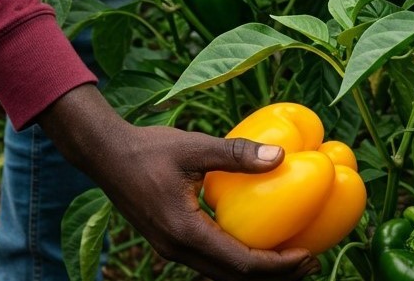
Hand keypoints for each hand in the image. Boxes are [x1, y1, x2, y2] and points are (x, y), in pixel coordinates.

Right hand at [39, 85, 319, 280]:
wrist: (105, 155)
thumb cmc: (148, 148)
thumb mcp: (194, 146)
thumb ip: (235, 153)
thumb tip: (280, 157)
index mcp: (185, 233)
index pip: (241, 265)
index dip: (278, 266)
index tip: (307, 255)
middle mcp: (178, 251)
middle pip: (234, 279)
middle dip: (274, 276)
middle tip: (309, 261)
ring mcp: (171, 250)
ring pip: (220, 275)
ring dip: (254, 272)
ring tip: (286, 256)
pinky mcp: (168, 242)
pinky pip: (208, 262)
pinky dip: (235, 261)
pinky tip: (250, 240)